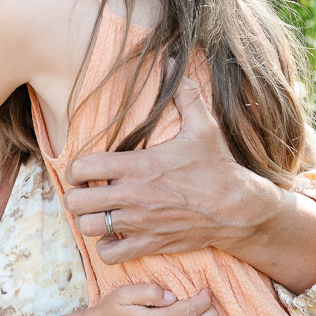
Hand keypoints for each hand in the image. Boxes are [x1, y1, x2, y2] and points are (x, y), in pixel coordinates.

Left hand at [63, 77, 278, 265]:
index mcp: (137, 166)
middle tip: (87, 193)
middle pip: (75, 202)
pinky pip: (110, 254)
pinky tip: (116, 235)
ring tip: (99, 214)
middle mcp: (131, 196)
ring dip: (89, 221)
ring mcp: (139, 223)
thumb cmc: (218, 167)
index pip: (81, 167)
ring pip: (88, 228)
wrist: (239, 208)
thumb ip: (184, 95)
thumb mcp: (203, 126)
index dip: (76, 168)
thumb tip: (174, 62)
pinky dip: (107, 246)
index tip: (85, 169)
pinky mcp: (149, 244)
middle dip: (76, 196)